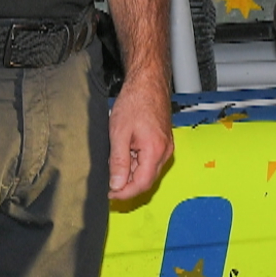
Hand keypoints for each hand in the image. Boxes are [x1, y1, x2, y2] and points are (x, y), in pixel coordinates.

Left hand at [108, 75, 174, 198]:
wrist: (148, 82)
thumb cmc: (135, 102)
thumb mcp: (119, 133)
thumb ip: (118, 162)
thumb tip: (116, 185)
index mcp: (155, 151)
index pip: (141, 184)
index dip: (124, 193)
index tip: (109, 194)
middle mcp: (165, 152)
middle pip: (146, 181)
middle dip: (127, 185)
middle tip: (109, 180)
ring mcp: (166, 147)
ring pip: (148, 172)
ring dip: (131, 173)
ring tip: (116, 160)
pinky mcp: (164, 142)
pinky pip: (151, 161)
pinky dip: (137, 163)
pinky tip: (126, 152)